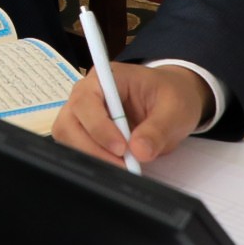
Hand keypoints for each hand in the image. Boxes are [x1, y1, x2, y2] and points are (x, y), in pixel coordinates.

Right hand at [53, 63, 211, 166]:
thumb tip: (140, 151)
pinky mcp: (84, 130)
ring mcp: (83, 112)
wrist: (172, 101)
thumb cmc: (172, 96)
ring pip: (68, 136)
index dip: (98, 126)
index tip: (122, 148)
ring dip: (91, 155)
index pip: (87, 100)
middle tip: (124, 165)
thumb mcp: (175, 110)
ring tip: (123, 166)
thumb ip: (158, 129)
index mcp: (107, 77)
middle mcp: (87, 92)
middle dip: (93, 147)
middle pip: (70, 121)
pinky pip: (75, 146)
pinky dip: (92, 159)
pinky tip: (115, 165)